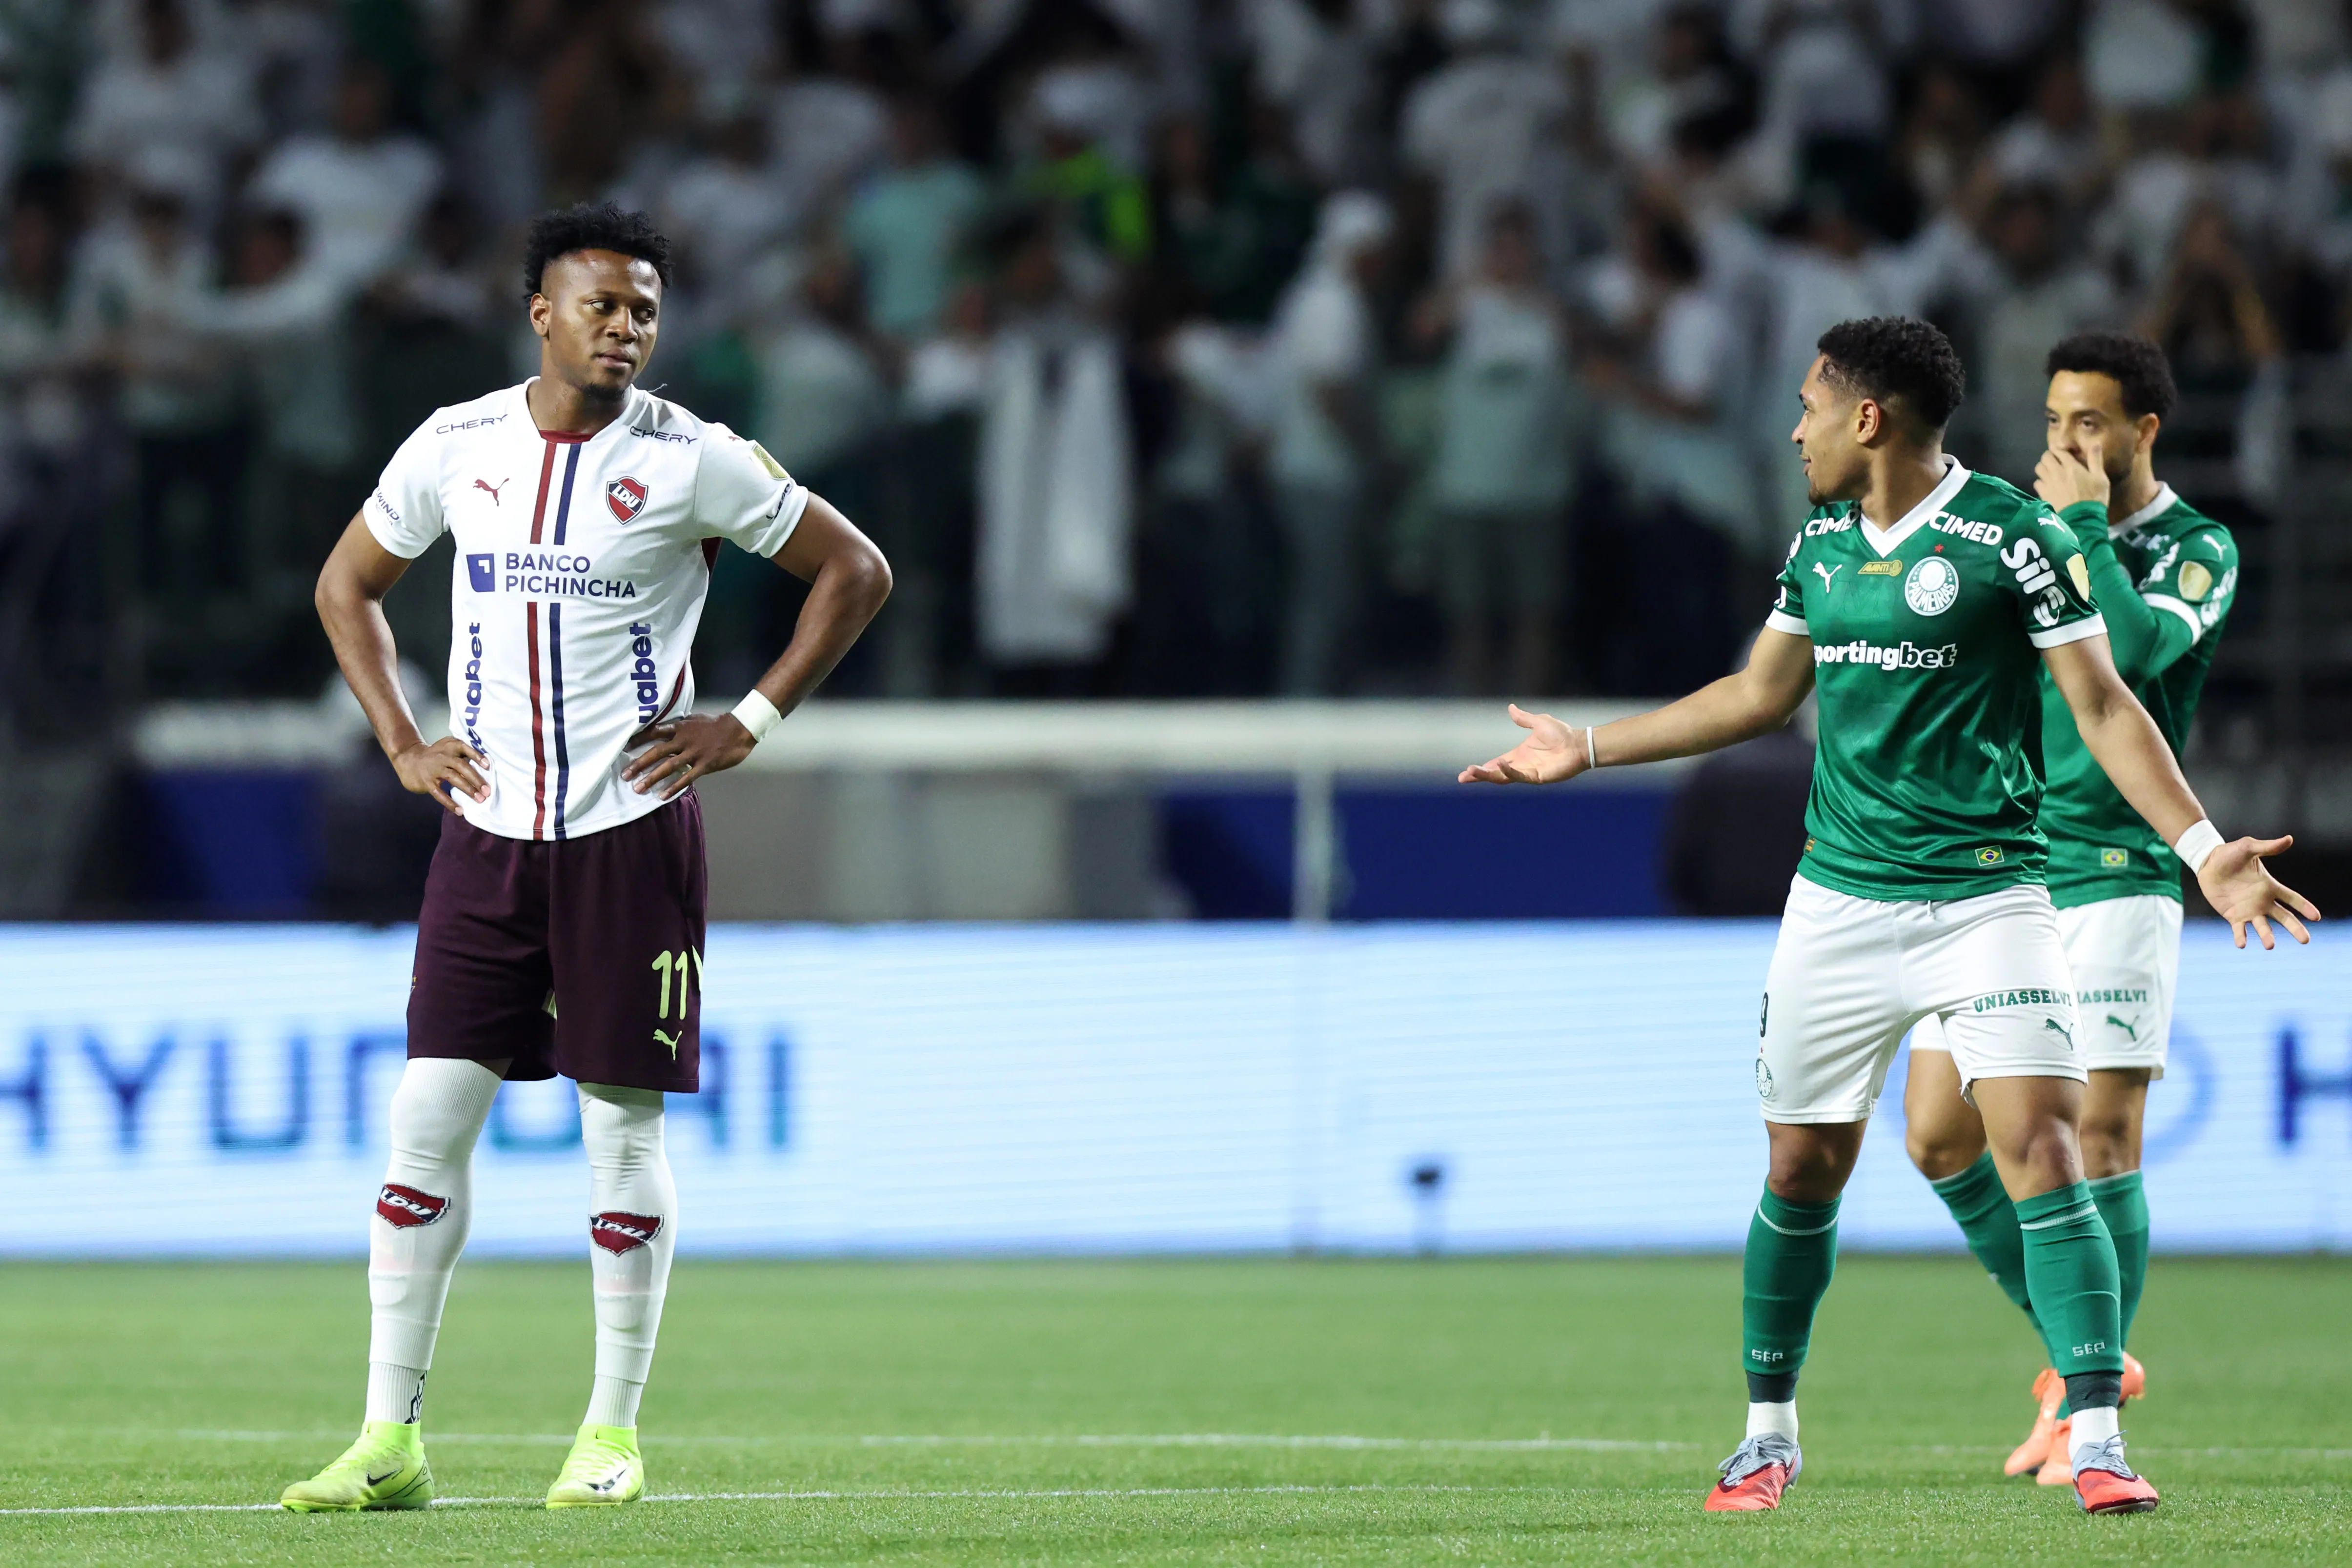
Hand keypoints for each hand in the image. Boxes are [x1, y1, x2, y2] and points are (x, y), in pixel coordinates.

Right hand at [393, 737, 488, 815]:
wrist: (408, 759)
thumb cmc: (435, 756)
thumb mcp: (447, 749)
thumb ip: (463, 755)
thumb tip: (484, 770)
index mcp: (450, 746)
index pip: (465, 748)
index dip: (477, 756)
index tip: (488, 766)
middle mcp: (442, 756)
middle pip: (462, 766)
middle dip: (476, 779)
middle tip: (487, 791)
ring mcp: (434, 769)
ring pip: (453, 778)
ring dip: (468, 789)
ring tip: (479, 799)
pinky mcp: (426, 782)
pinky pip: (439, 794)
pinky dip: (450, 803)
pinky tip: (460, 810)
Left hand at [622, 713, 755, 798]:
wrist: (739, 730)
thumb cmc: (717, 724)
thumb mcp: (694, 720)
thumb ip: (679, 726)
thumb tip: (663, 730)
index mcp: (680, 727)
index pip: (654, 732)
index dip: (638, 739)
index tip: (623, 746)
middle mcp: (684, 740)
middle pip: (657, 752)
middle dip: (639, 764)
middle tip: (625, 775)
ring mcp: (694, 753)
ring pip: (669, 767)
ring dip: (652, 778)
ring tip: (638, 789)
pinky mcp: (705, 764)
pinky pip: (686, 778)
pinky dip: (673, 787)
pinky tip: (662, 796)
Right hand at [1459, 704, 1588, 784]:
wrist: (1578, 743)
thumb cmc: (1561, 734)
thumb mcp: (1538, 722)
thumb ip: (1522, 718)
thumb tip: (1510, 708)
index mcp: (1519, 755)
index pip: (1496, 763)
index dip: (1482, 767)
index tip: (1467, 771)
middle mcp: (1521, 765)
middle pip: (1495, 773)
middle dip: (1479, 776)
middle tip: (1462, 778)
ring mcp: (1528, 772)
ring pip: (1503, 777)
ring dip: (1488, 775)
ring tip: (1472, 772)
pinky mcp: (1537, 776)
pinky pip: (1519, 775)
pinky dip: (1508, 771)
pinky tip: (1500, 764)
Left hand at [2034, 443, 2109, 511]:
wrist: (2082, 518)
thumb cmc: (2094, 497)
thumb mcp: (2100, 478)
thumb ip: (2095, 460)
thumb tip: (2095, 443)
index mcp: (2071, 466)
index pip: (2059, 451)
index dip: (2059, 449)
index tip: (2062, 451)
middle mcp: (2057, 472)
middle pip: (2045, 457)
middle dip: (2049, 456)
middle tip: (2056, 461)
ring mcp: (2048, 483)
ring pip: (2038, 468)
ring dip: (2043, 467)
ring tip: (2050, 472)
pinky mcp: (2043, 494)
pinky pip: (2036, 483)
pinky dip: (2040, 482)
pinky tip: (2047, 485)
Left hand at [2196, 833, 2320, 949]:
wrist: (2207, 863)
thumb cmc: (2229, 854)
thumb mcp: (2248, 848)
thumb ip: (2268, 847)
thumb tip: (2289, 839)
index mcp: (2270, 887)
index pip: (2292, 898)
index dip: (2304, 907)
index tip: (2316, 917)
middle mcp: (2263, 901)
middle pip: (2284, 917)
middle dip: (2295, 929)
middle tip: (2305, 940)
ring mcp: (2248, 910)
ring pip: (2263, 927)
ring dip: (2267, 936)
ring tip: (2270, 945)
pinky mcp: (2233, 916)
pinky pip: (2239, 929)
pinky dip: (2241, 937)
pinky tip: (2242, 944)